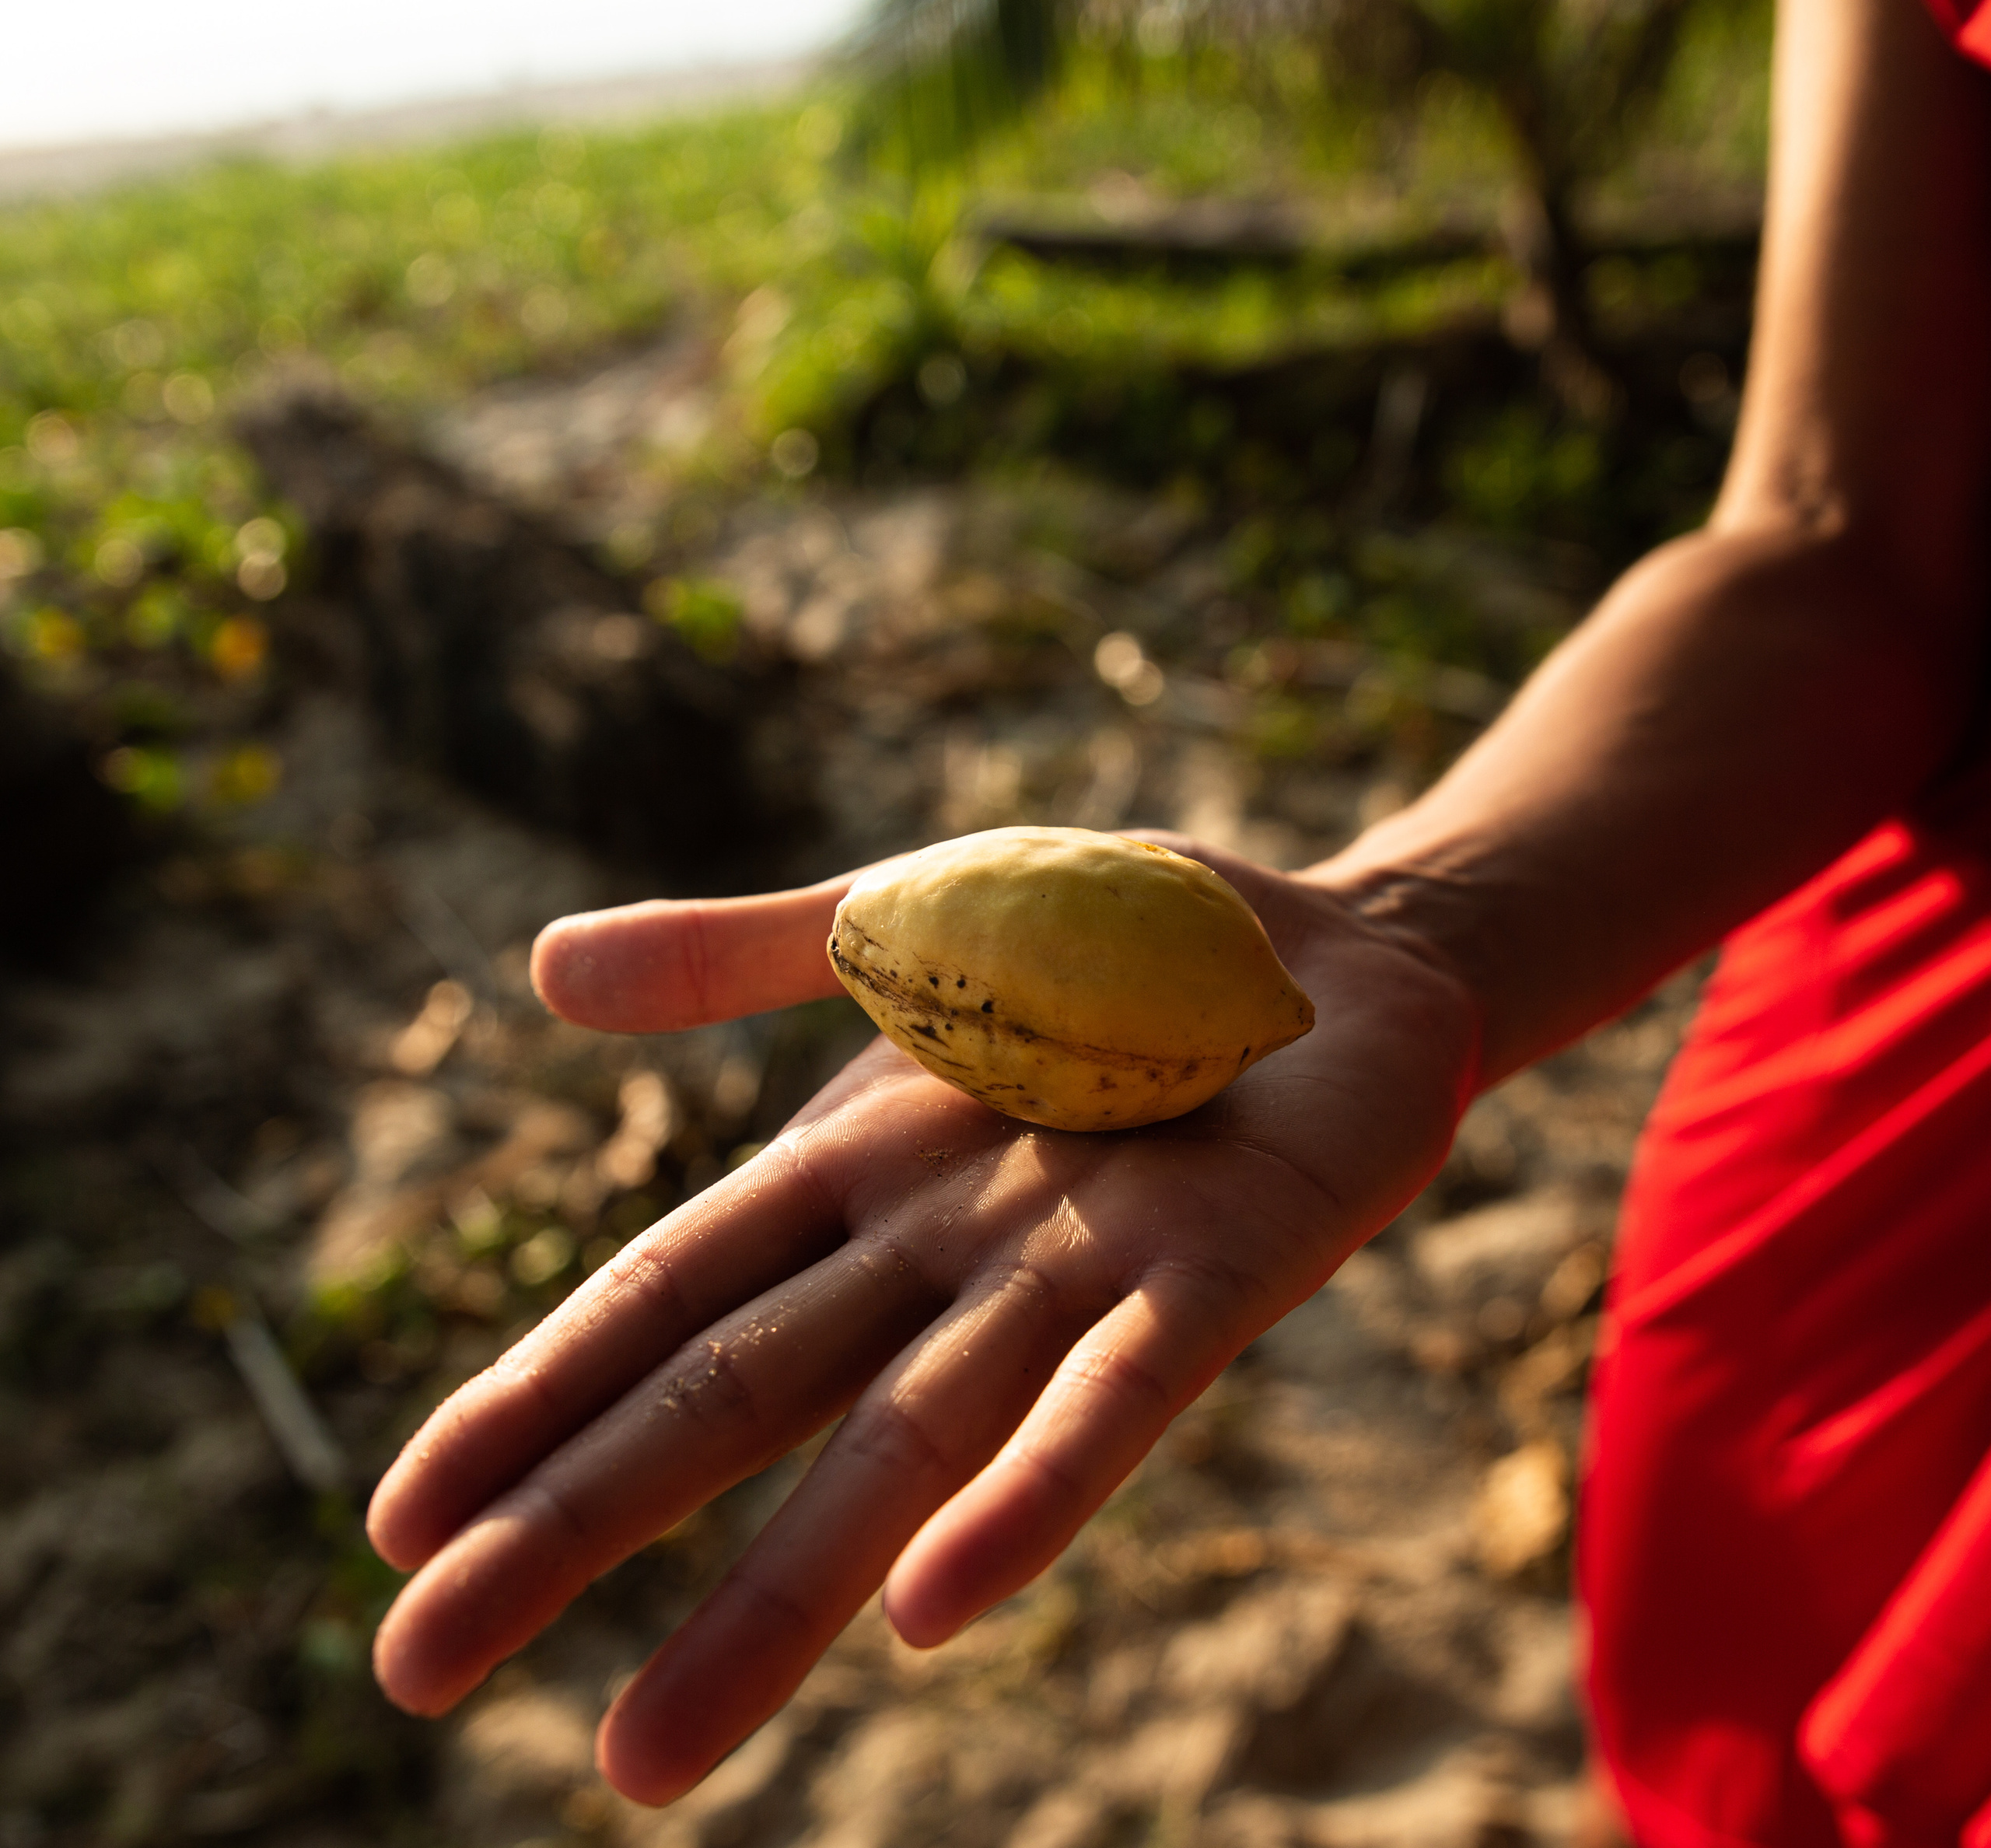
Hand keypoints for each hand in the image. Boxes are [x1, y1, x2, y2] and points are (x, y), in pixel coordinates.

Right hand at [364, 834, 1478, 1803]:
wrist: (1347, 950)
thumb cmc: (1114, 944)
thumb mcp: (899, 918)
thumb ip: (738, 955)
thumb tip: (539, 970)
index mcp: (855, 1170)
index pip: (661, 1302)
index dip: (531, 1403)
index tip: (398, 1529)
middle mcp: (938, 1253)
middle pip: (735, 1398)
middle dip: (579, 1529)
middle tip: (415, 1682)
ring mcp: (1071, 1279)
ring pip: (901, 1447)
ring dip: (779, 1597)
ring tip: (643, 1753)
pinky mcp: (1217, 1277)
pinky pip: (1113, 1404)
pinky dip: (1028, 1501)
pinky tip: (934, 1612)